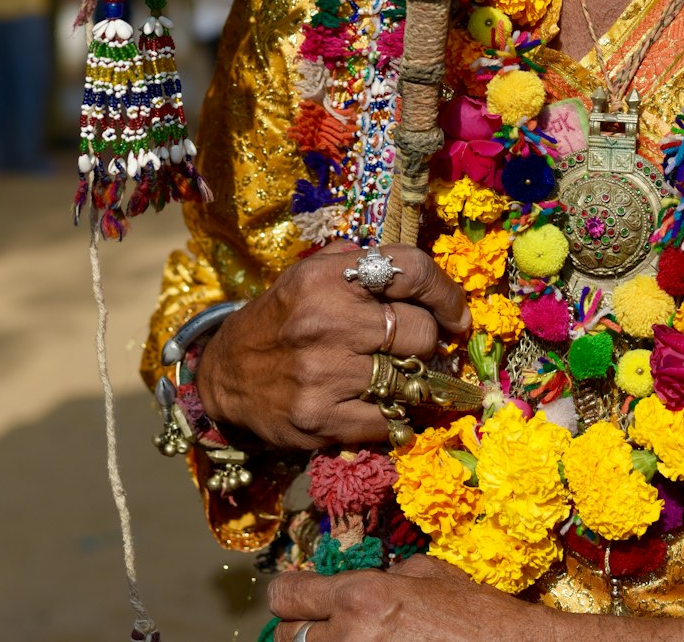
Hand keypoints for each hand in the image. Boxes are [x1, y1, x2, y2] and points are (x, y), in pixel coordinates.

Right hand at [195, 243, 470, 448]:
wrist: (226, 374)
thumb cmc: (282, 317)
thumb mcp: (309, 272)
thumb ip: (361, 262)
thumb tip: (424, 277)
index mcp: (327, 277)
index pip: (413, 271)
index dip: (446, 293)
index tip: (457, 315)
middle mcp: (327, 321)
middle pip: (420, 333)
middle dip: (425, 342)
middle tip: (413, 347)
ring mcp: (324, 374)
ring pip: (410, 380)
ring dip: (411, 380)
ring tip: (395, 373)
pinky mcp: (321, 420)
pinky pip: (389, 420)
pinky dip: (392, 414)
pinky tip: (375, 402)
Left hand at [269, 554, 529, 640]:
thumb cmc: (476, 615)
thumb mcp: (426, 573)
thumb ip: (381, 577)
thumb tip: (355, 583)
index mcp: (360, 596)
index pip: (286, 596)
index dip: (287, 597)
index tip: (293, 600)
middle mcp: (350, 638)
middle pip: (285, 640)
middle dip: (299, 633)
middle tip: (320, 631)